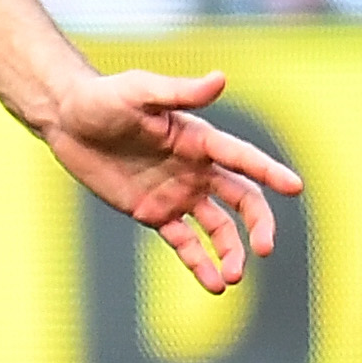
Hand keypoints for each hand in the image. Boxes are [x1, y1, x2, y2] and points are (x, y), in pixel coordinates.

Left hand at [41, 66, 301, 294]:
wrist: (67, 120)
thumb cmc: (104, 97)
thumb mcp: (139, 91)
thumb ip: (179, 92)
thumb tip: (221, 78)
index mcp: (199, 140)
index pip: (242, 159)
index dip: (269, 172)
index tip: (294, 187)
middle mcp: (197, 169)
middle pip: (242, 200)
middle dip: (258, 225)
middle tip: (264, 249)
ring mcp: (178, 193)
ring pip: (218, 228)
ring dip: (231, 252)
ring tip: (232, 277)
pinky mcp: (154, 213)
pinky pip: (185, 242)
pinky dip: (200, 264)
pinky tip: (213, 284)